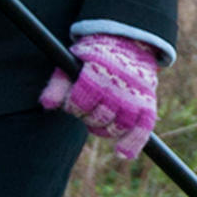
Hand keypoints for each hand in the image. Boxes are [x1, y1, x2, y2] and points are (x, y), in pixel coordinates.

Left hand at [39, 34, 159, 159]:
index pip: (79, 102)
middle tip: (89, 108)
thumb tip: (48, 105)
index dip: (72, 106)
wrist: (130, 43)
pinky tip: (122, 153)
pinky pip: (142, 129)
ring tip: (102, 118)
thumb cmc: (96, 55)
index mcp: (99, 72)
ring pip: (116, 127)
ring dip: (105, 129)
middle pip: (97, 117)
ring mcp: (135, 97)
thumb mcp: (73, 61)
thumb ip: (58, 83)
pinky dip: (133, 143)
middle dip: (88, 117)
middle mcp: (119, 86)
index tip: (74, 101)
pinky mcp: (148, 104)